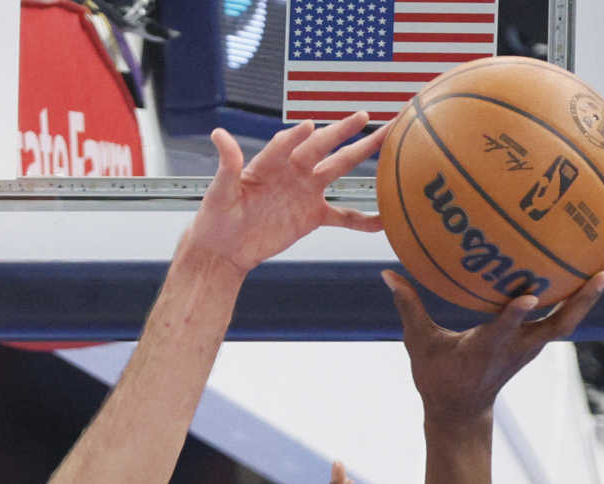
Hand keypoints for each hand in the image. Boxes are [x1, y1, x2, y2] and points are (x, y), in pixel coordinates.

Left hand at [182, 118, 385, 272]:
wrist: (226, 248)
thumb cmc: (217, 217)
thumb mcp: (220, 192)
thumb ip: (227, 164)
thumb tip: (219, 134)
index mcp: (268, 163)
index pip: (284, 144)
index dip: (295, 136)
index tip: (309, 126)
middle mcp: (291, 170)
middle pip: (321, 146)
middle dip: (342, 131)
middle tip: (364, 115)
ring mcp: (305, 191)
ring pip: (338, 168)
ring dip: (361, 154)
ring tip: (386, 140)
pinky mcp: (312, 215)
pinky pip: (343, 216)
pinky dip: (363, 220)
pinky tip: (383, 219)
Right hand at [383, 261, 603, 422]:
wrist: (462, 413)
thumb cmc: (439, 378)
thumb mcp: (420, 345)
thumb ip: (410, 308)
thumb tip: (389, 274)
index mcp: (488, 348)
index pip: (505, 329)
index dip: (517, 313)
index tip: (530, 295)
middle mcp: (518, 347)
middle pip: (559, 323)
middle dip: (583, 299)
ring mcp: (531, 346)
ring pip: (568, 320)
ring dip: (591, 296)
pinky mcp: (535, 343)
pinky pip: (562, 318)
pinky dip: (578, 298)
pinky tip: (590, 273)